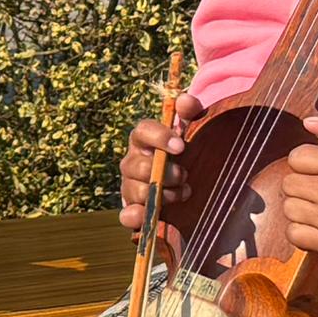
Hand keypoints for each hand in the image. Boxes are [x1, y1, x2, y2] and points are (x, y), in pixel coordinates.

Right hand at [117, 113, 180, 233]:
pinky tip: (145, 215)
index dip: (160, 137)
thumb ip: (191, 112)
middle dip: (164, 173)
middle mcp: (132, 162)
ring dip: (162, 195)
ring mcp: (131, 187)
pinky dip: (133, 216)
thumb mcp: (191, 129)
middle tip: (184, 175)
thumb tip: (185, 100)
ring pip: (137, 191)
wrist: (187, 181)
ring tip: (182, 193)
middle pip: (138, 166)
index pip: (142, 131)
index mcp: (144, 139)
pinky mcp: (134, 210)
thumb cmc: (184, 153)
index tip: (182, 147)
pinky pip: (126, 215)